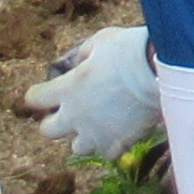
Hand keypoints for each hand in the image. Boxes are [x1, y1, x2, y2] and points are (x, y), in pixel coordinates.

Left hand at [24, 21, 157, 163]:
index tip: (47, 91)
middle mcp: (75, 115)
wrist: (159, 72)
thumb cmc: (129, 50)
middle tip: (70, 113)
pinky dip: (111, 144)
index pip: (34, 98)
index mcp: (66, 88)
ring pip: (78, 148)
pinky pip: (107, 153)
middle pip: (48, 131)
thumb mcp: (101, 41)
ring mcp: (96, 133)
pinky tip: (119, 132)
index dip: (39, 94)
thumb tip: (80, 61)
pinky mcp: (118, 144)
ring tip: (97, 125)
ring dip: (83, 137)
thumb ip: (84, 54)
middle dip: (55, 122)